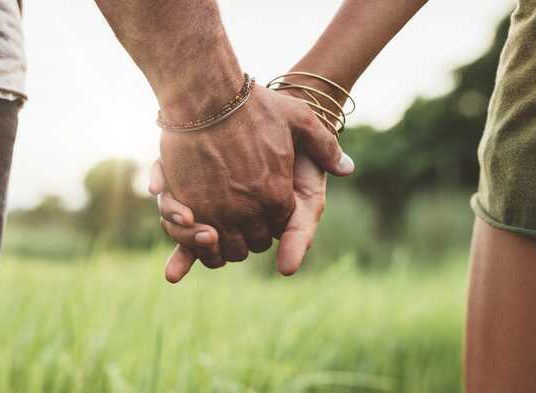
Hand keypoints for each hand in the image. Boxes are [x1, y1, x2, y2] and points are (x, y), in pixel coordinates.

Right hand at [159, 85, 353, 263]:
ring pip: (225, 249)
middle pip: (252, 244)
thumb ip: (325, 146)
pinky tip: (197, 226)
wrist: (204, 96)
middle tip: (242, 218)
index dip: (272, 220)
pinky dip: (196, 241)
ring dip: (224, 243)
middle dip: (249, 234)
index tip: (263, 208)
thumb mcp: (299, 118)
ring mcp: (217, 212)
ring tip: (220, 226)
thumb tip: (347, 169)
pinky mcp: (187, 208)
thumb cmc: (252, 106)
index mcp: (278, 195)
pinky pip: (194, 241)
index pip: (279, 228)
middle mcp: (249, 211)